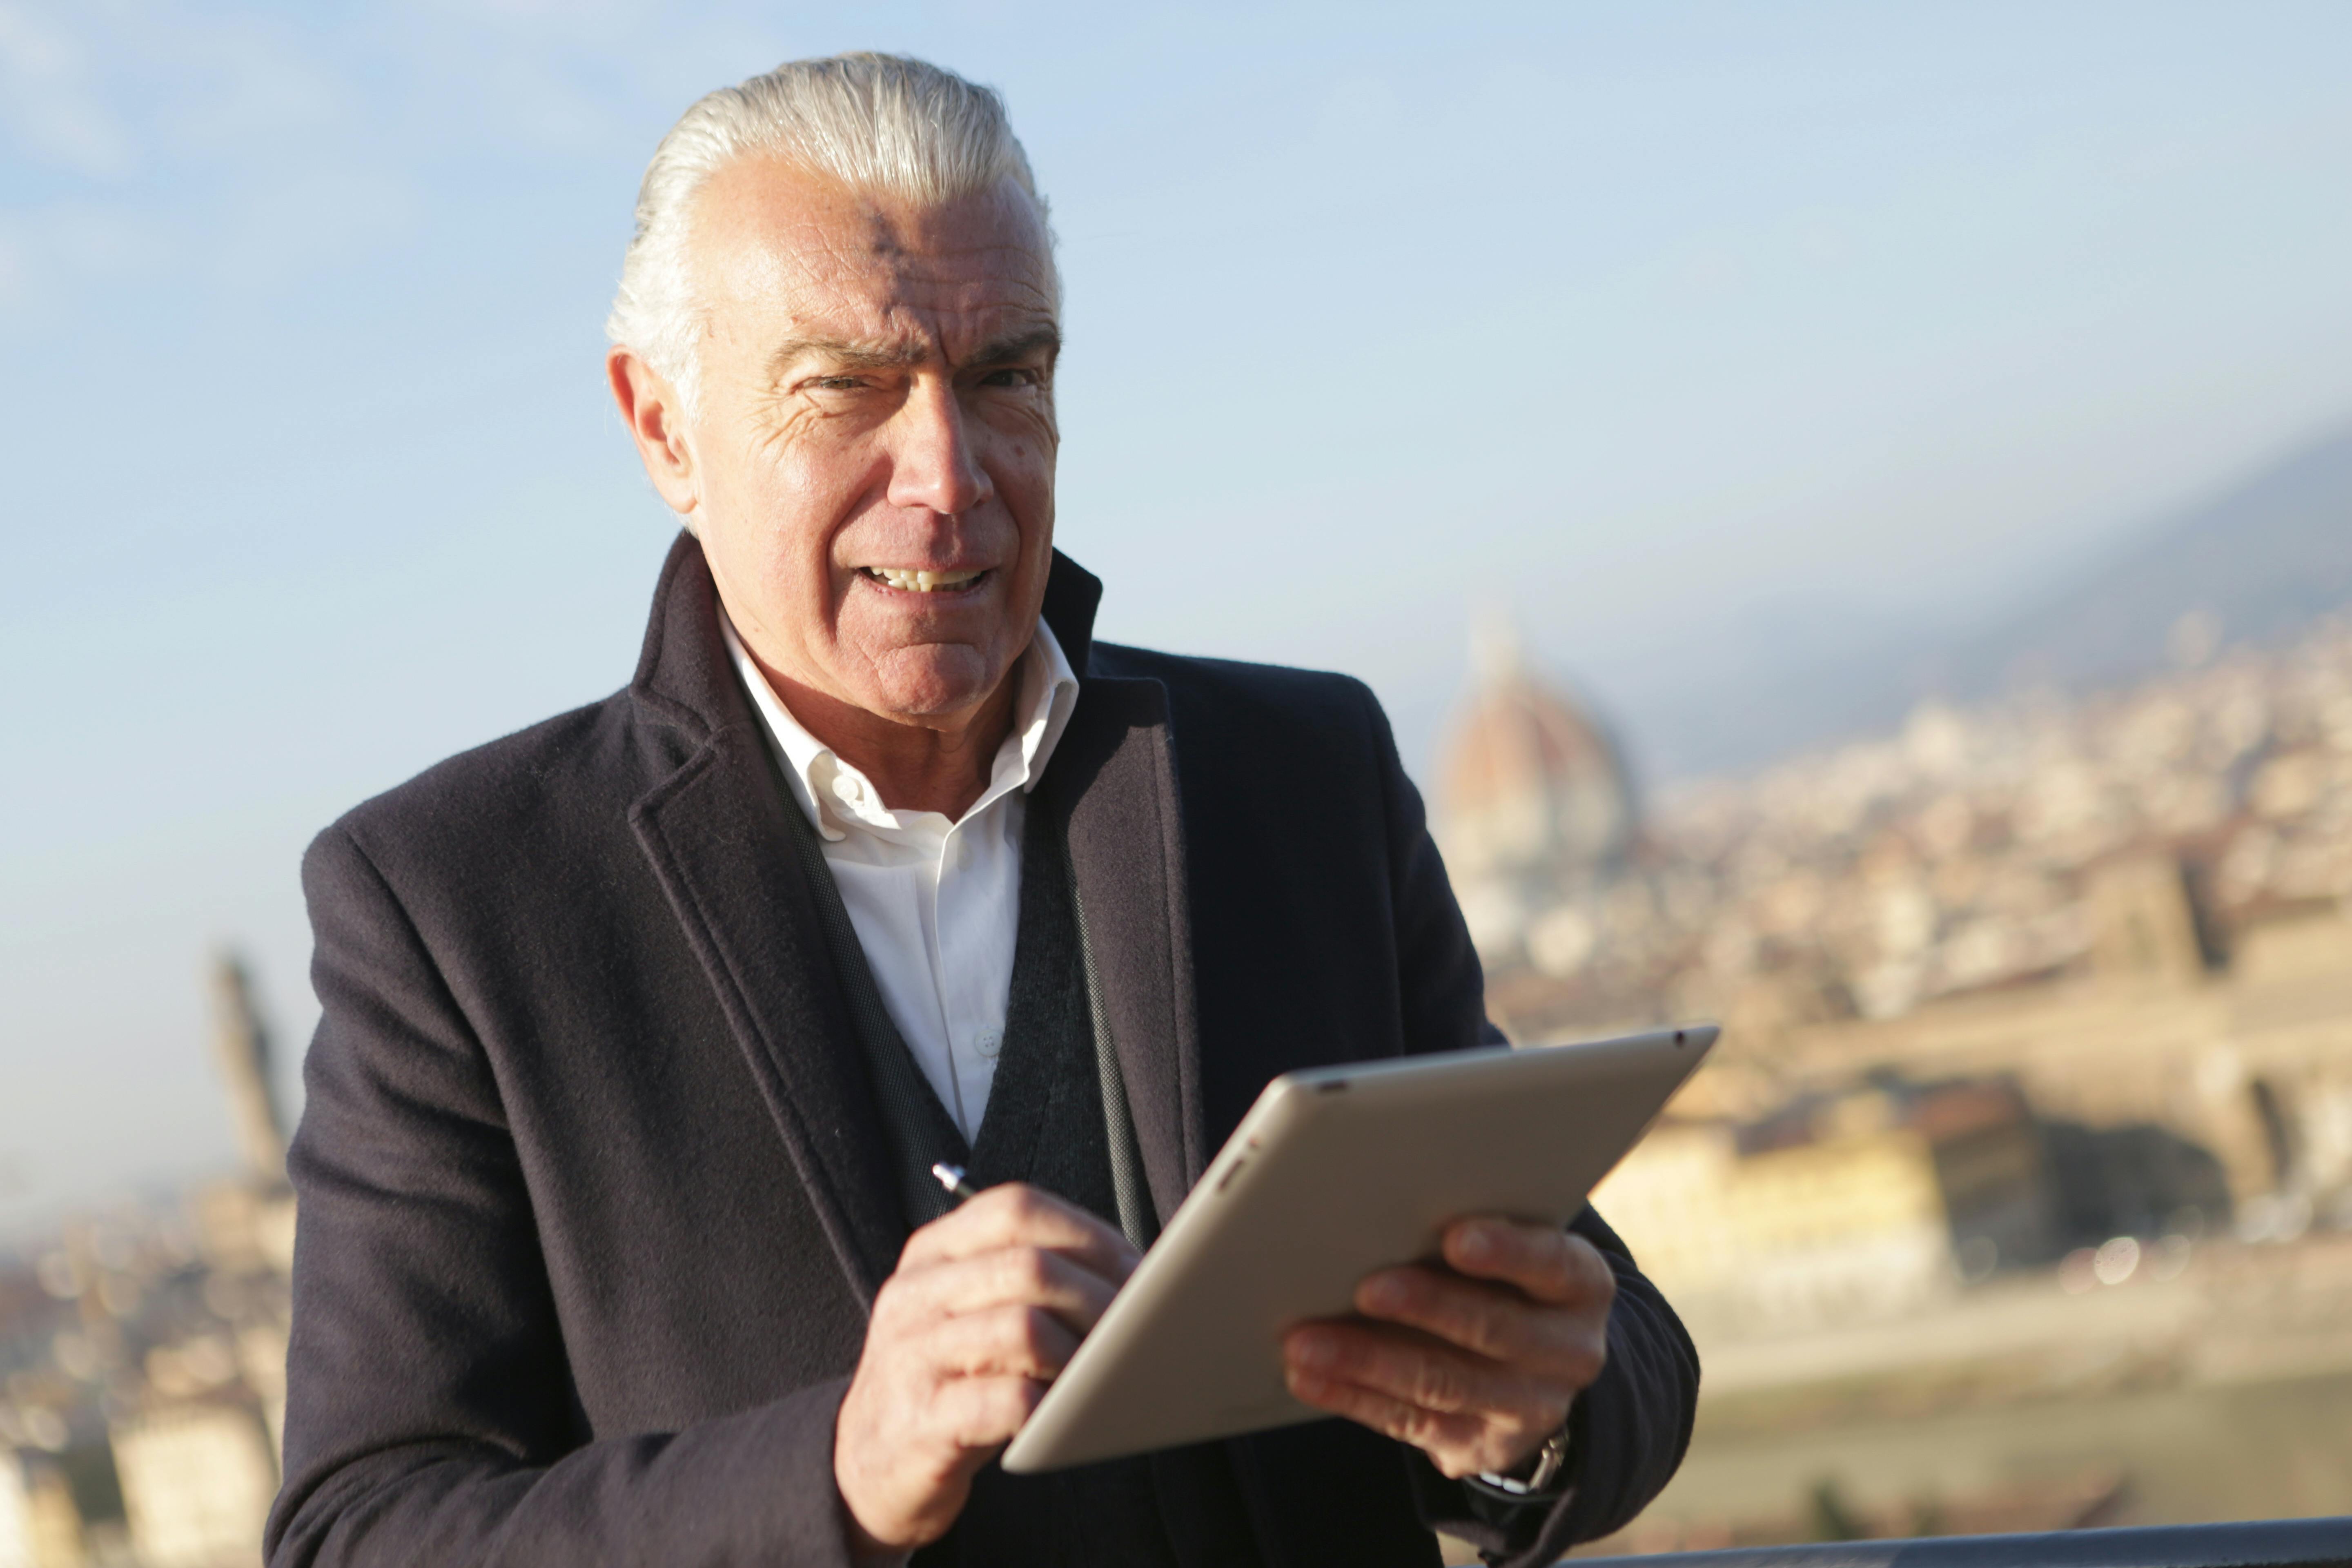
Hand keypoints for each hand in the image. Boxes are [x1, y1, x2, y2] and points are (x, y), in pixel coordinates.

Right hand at [834, 1184, 1138, 1554]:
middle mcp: (915, 1294)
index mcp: (932, 1253)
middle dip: (1098, 1295)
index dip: (1088, 1232)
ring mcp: (913, 1357)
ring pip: (1022, 1328)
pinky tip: (1064, 1413)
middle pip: (1028, 1265)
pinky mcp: (922, 1422)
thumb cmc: (946, 1379)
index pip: (1015, 1208)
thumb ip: (1024, 1281)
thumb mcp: (969, 1313)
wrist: (868, 1463)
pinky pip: (1006, 1402)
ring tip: (1102, 1372)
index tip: (1137, 1268)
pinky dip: (1051, 1405)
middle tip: (1137, 1327)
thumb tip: (1132, 1271)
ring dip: (1080, 1351)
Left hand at [1281, 1216, 1612, 1481]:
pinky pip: (1411, 1422)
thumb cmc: (1503, 1280)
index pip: (1553, 1264)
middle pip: (1495, 1329)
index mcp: (1581, 1286)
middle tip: (1366, 1289)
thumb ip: (1467, 1235)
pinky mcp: (1482, 1446)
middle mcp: (1569, 1351)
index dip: (1507, 1252)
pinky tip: (1309, 1377)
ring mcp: (1529, 1407)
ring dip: (1369, 1361)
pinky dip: (1354, 1397)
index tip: (1455, 1238)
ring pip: (1445, 1384)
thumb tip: (1376, 1216)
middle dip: (1426, 1307)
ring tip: (1307, 1342)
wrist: (1536, 1368)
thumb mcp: (1512, 1253)